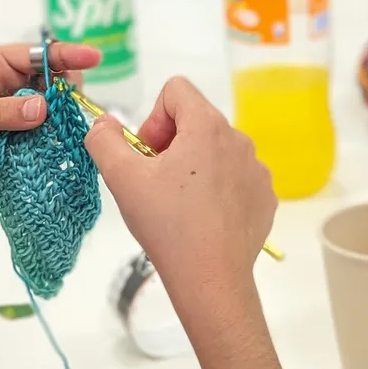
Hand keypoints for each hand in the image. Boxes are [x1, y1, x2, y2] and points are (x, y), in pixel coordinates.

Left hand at [0, 43, 100, 268]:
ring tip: (64, 129)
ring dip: (66, 115)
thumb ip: (1, 111)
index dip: (65, 53)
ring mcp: (26, 114)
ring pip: (60, 106)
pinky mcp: (33, 140)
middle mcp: (15, 85)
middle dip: (68, 87)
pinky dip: (62, 136)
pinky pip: (56, 133)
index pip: (37, 54)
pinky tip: (64, 143)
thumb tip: (42, 107)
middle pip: (56, 78)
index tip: (92, 58)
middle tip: (72, 105)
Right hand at [84, 77, 277, 281]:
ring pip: (215, 151)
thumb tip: (103, 123)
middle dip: (171, 144)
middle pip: (195, 121)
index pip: (176, 90)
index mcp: (207, 127)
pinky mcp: (264, 196)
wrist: (211, 278)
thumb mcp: (122, 179)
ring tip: (179, 205)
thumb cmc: (167, 225)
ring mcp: (256, 169)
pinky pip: (235, 177)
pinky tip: (203, 218)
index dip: (153, 117)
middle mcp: (238, 140)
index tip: (147, 154)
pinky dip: (216, 190)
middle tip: (156, 183)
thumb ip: (104, 141)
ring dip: (193, 167)